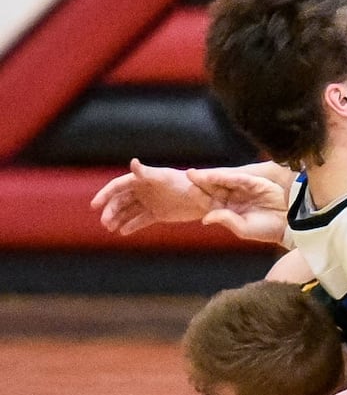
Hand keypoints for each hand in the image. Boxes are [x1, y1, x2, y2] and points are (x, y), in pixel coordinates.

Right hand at [91, 158, 212, 234]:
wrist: (204, 197)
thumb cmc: (185, 183)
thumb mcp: (164, 178)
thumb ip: (147, 173)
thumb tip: (132, 162)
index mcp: (142, 180)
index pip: (117, 186)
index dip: (105, 195)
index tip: (94, 206)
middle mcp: (143, 190)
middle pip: (120, 201)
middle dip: (111, 211)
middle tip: (105, 223)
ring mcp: (150, 203)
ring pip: (128, 212)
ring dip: (118, 219)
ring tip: (111, 229)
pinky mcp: (158, 214)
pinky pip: (140, 221)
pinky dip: (131, 226)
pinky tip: (123, 233)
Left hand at [186, 167, 288, 242]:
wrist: (289, 227)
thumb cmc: (266, 230)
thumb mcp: (243, 229)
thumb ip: (225, 220)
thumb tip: (205, 218)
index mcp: (228, 210)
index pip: (210, 201)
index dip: (199, 195)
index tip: (189, 190)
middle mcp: (234, 198)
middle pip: (215, 188)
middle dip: (202, 182)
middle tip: (189, 175)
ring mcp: (245, 190)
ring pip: (225, 181)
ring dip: (213, 177)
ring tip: (200, 173)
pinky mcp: (257, 183)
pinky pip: (241, 179)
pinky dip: (230, 177)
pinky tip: (218, 175)